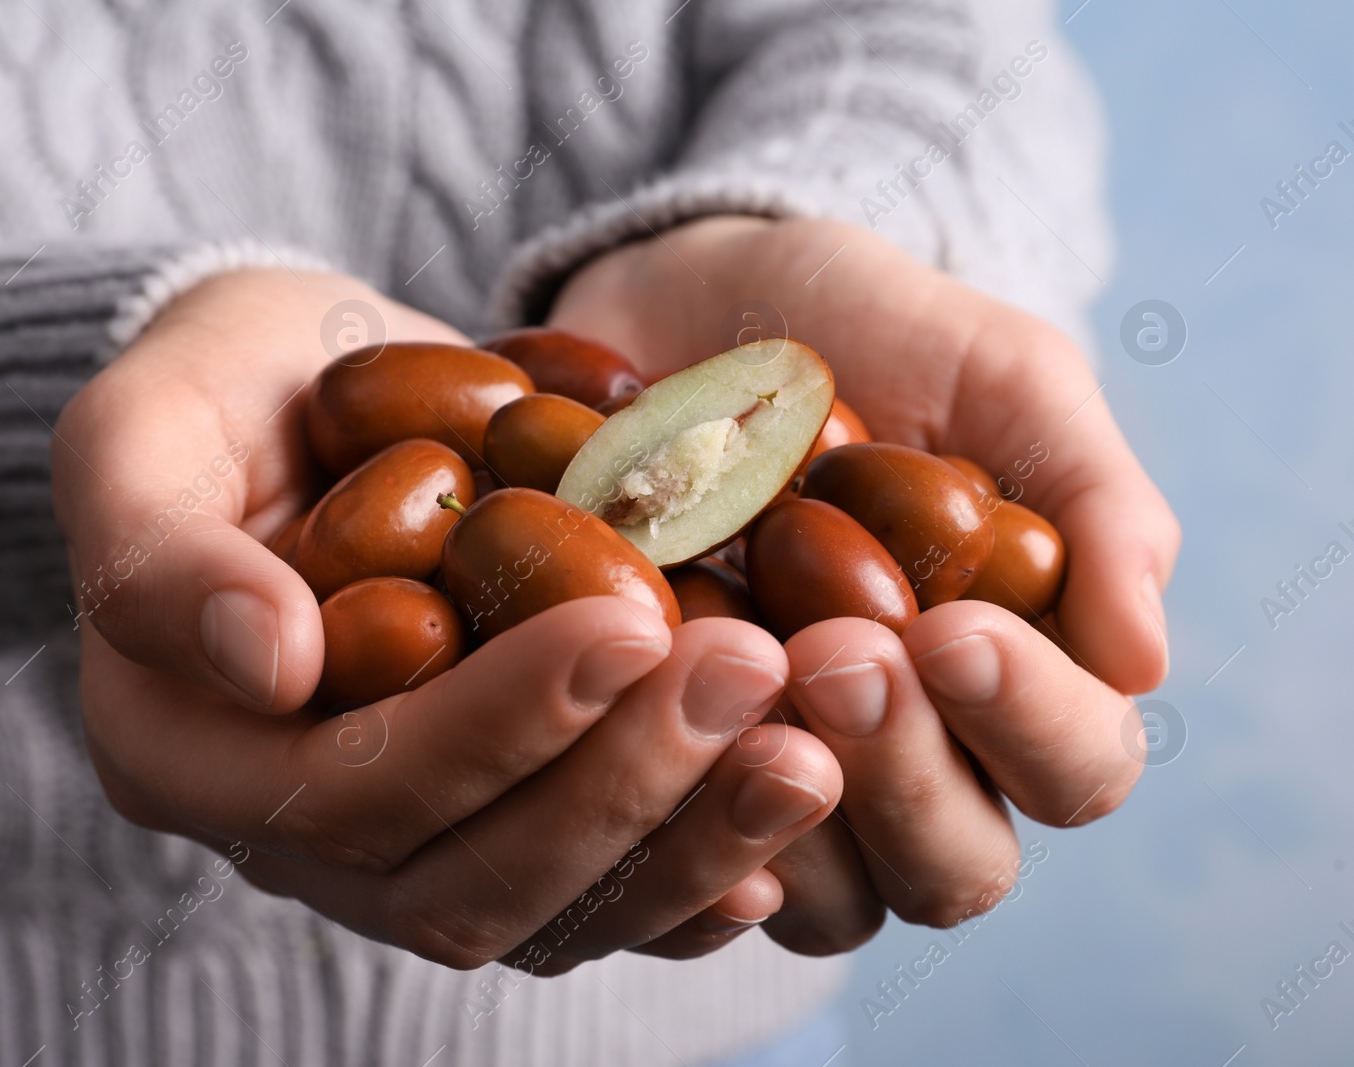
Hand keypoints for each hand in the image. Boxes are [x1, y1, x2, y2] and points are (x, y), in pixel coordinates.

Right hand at [51, 269, 843, 971]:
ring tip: (806, 751)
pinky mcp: (488, 819)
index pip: (347, 790)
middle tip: (751, 670)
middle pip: (461, 880)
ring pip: (543, 911)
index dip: (490, 729)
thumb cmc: (214, 390)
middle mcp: (290, 832)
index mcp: (185, 754)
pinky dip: (693, 870)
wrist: (291, 397)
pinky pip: (593, 895)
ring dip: (683, 843)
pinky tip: (788, 814)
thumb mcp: (140, 426)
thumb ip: (157, 548)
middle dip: (616, 788)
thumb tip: (269, 663)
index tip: (624, 621)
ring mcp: (397, 843)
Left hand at [548, 215, 1180, 945]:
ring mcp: (784, 780)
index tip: (953, 630)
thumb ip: (1094, 504)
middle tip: (834, 654)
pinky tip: (634, 755)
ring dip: (784, 810)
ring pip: (828, 900)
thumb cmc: (867, 339)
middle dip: (906, 774)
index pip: (1078, 765)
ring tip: (731, 679)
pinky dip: (665, 831)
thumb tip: (1143, 664)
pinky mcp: (667, 776)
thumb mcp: (1000, 378)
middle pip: (954, 868)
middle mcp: (911, 757)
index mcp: (1019, 677)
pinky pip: (675, 873)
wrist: (685, 307)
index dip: (1030, 722)